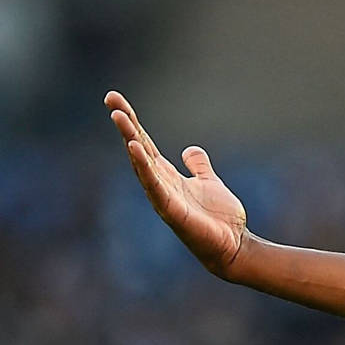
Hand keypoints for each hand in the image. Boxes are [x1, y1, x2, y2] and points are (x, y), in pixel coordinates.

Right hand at [105, 91, 248, 275]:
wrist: (233, 246)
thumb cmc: (219, 219)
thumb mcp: (209, 182)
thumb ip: (198, 167)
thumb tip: (189, 150)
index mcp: (168, 175)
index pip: (145, 142)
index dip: (132, 121)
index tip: (115, 99)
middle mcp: (161, 183)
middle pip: (139, 147)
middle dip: (126, 123)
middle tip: (111, 99)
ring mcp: (164, 196)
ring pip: (142, 163)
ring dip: (130, 139)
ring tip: (118, 116)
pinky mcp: (172, 210)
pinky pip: (154, 185)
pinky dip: (144, 167)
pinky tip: (134, 148)